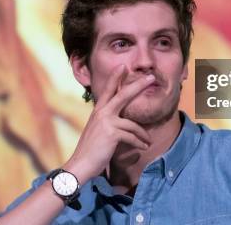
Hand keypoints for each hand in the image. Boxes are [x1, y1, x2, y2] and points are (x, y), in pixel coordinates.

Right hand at [63, 64, 152, 182]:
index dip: (115, 77)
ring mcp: (106, 122)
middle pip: (123, 95)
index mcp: (98, 110)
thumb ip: (108, 121)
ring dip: (143, 135)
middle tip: (150, 78)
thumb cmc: (91, 150)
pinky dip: (139, 143)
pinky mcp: (112, 133)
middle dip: (138, 85)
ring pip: (133, 124)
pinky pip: (132, 136)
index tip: (122, 66)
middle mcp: (101, 112)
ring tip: (149, 141)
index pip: (108, 90)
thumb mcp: (98, 130)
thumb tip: (122, 120)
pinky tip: (144, 148)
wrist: (80, 165)